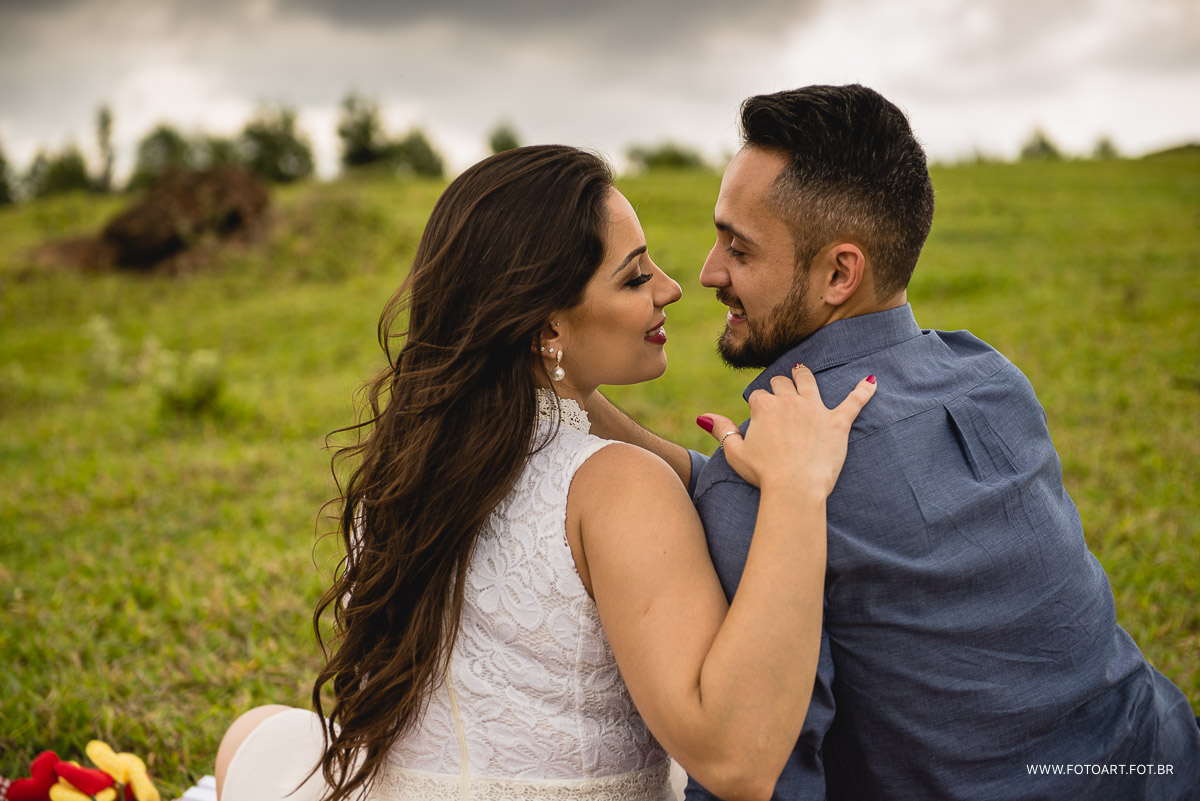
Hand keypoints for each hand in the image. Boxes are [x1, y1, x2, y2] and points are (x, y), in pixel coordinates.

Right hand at [698, 365, 875, 495]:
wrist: (794, 488)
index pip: (759, 395)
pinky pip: (854, 401)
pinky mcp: (837, 422)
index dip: (758, 405)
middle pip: (782, 383)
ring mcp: (815, 409)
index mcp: (764, 406)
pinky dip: (864, 390)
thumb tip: (703, 417)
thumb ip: (721, 430)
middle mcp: (789, 400)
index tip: (759, 417)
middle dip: (779, 386)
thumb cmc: (763, 473)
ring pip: (809, 381)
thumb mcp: (735, 452)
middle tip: (780, 394)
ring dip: (804, 375)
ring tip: (803, 371)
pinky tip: (872, 381)